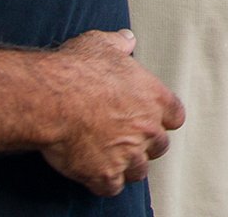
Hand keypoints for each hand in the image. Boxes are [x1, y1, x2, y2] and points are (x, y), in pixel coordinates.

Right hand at [38, 30, 183, 195]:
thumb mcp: (101, 45)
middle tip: (129, 141)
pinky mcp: (104, 174)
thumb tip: (127, 39)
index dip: (163, 119)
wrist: (53, 99)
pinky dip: (104, 184)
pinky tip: (95, 176)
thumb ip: (119, 44)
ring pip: (138, 170)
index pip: (175, 116)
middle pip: (159, 146)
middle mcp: (147, 128)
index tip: (152, 120)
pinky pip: (112, 188)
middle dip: (146, 145)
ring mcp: (128, 154)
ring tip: (114, 162)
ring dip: (128, 167)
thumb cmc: (77, 70)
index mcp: (154, 98)